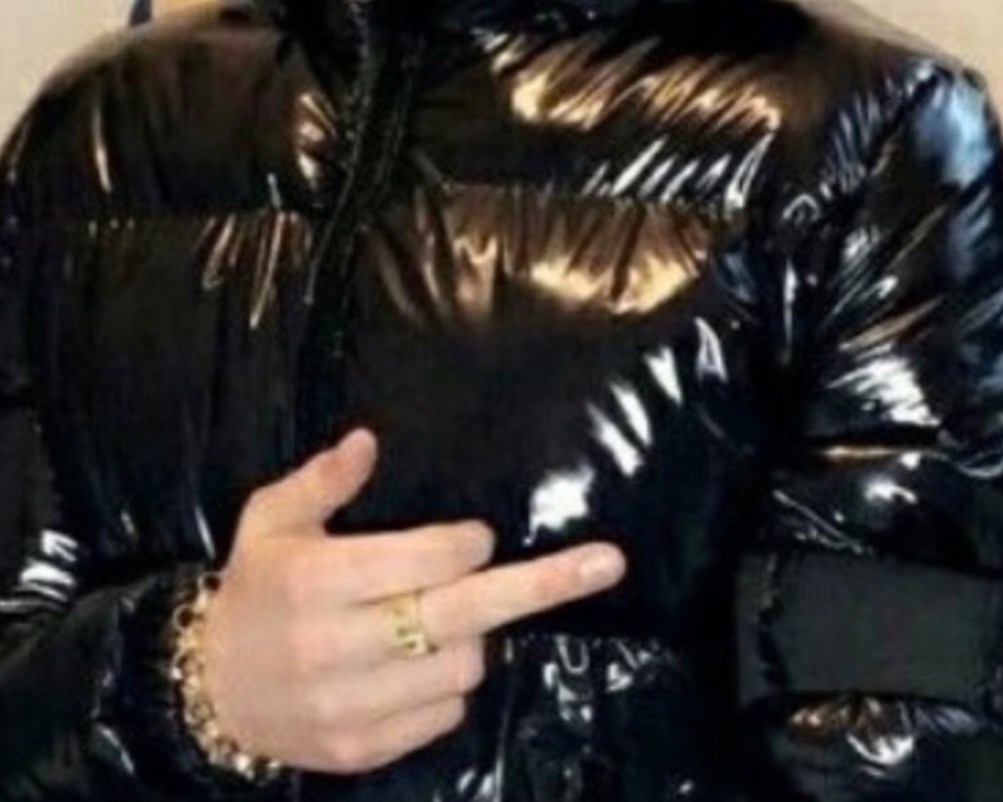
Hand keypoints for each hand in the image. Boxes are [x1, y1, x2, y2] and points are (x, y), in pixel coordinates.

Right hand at [201, 429, 626, 774]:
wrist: (207, 690)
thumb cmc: (253, 589)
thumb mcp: (270, 520)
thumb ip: (323, 480)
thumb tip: (370, 440)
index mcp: (313, 582)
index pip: (423, 561)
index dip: (465, 544)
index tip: (476, 537)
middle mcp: (334, 647)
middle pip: (462, 615)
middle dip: (540, 584)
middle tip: (607, 562)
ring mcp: (350, 708)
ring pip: (463, 667)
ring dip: (474, 634)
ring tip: (445, 615)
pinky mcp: (361, 751)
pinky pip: (445, 716)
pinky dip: (452, 684)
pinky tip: (421, 660)